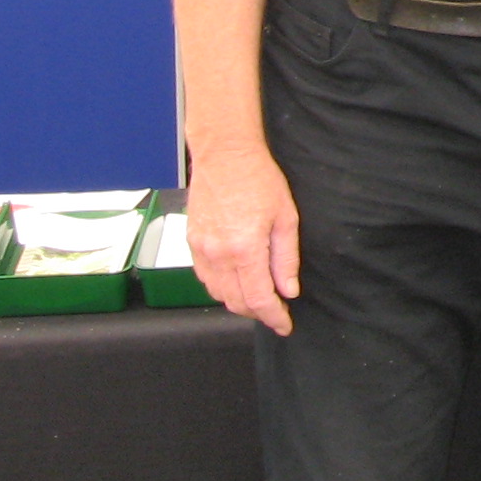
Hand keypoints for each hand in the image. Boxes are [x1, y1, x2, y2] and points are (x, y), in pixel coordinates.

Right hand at [187, 144, 301, 334]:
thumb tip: (288, 290)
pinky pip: (204, 278)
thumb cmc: (260, 180)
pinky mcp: (192, 242)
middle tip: (276, 311)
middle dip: (257, 313)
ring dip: (238, 302)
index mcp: (245, 249)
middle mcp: (218, 255)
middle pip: (235, 302)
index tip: (285, 325)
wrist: (225, 156)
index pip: (258, 299)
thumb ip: (286, 258)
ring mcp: (201, 250)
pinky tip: (236, 281)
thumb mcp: (286, 217)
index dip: (273, 317)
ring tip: (259, 297)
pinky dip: (221, 288)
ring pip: (217, 294)